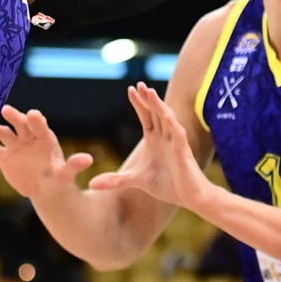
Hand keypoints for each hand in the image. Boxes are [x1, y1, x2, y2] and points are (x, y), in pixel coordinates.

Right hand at [0, 106, 92, 197]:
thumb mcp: (65, 174)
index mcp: (45, 138)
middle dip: (14, 117)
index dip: (37, 120)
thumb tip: (88, 159)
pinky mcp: (3, 156)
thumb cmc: (58, 179)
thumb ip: (73, 166)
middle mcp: (28, 137)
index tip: (33, 114)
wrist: (45, 189)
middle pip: (20, 124)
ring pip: (3, 133)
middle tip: (6, 110)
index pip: (40, 126)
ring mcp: (15, 145)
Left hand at [88, 83, 211, 208]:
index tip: (130, 89)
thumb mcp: (135, 180)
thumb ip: (115, 180)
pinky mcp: (183, 153)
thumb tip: (91, 185)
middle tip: (139, 84)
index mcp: (154, 140)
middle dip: (148, 98)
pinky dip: (173, 125)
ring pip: (167, 119)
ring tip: (150, 92)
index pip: (146, 116)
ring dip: (159, 105)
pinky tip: (167, 116)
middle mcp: (165, 137)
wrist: (188, 197)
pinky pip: (179, 136)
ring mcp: (175, 143)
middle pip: (156, 112)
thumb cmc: (167, 185)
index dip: (139, 103)